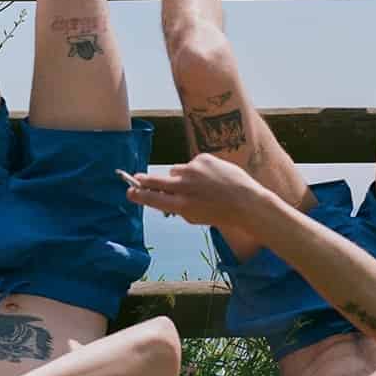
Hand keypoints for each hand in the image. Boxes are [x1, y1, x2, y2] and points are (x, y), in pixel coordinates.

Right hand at [126, 154, 263, 227]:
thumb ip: (177, 207)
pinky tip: (212, 178)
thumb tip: (160, 196)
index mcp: (181, 205)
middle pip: (155, 180)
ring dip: (181, 177)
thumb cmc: (220, 213)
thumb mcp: (195, 216)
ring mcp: (193, 170)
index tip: (129, 191)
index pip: (152, 198)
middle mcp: (185, 186)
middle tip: (136, 178)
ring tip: (201, 186)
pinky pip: (192, 164)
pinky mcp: (203, 158)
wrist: (246, 202)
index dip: (138, 194)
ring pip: (175, 171)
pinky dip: (198, 170)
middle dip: (144, 180)